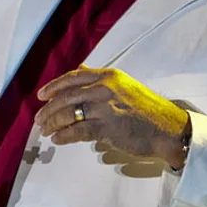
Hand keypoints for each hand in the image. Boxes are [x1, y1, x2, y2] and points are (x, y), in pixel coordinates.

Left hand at [34, 66, 190, 168]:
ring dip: (53, 123)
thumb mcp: (123, 85)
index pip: (73, 77)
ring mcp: (106, 107)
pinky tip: (57, 140)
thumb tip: (81, 67)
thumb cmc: (145, 109)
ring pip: (68, 114)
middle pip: (66, 97)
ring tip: (45, 131)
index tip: (41, 95)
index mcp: (108, 76)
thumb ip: (100, 78)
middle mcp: (105, 88)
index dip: (54, 86)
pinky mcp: (108, 127)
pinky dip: (64, 136)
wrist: (168, 128)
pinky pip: (78, 131)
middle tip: (39, 119)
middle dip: (48, 109)